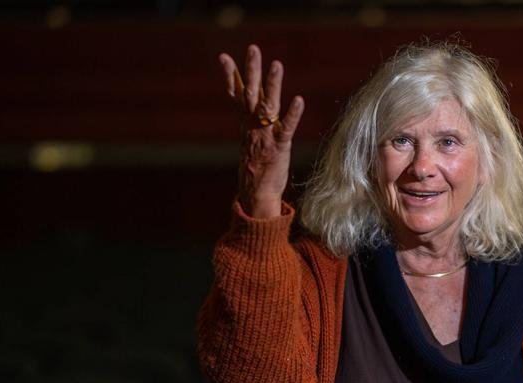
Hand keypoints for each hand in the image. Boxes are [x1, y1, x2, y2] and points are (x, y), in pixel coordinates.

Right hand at [218, 44, 304, 218]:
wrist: (256, 194)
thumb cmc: (256, 168)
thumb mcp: (250, 140)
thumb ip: (250, 122)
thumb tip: (249, 110)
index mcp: (246, 124)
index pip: (236, 95)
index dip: (231, 76)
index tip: (224, 57)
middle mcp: (253, 126)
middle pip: (251, 93)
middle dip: (251, 70)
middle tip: (253, 48)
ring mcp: (265, 135)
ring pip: (268, 105)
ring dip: (272, 84)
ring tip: (276, 64)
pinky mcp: (279, 146)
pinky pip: (286, 128)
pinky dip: (292, 114)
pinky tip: (299, 99)